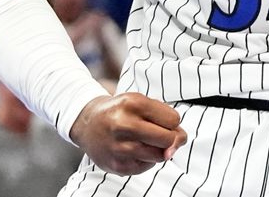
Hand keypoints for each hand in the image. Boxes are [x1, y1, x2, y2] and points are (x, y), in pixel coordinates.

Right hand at [69, 93, 187, 175]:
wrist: (88, 123)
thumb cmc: (122, 112)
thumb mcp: (143, 103)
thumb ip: (167, 118)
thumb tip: (180, 142)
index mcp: (133, 103)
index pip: (173, 119)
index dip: (172, 121)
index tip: (160, 120)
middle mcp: (124, 125)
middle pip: (168, 139)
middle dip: (170, 137)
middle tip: (158, 133)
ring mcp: (119, 147)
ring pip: (160, 155)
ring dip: (159, 149)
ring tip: (145, 141)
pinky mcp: (117, 165)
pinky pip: (147, 166)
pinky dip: (147, 159)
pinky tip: (135, 149)